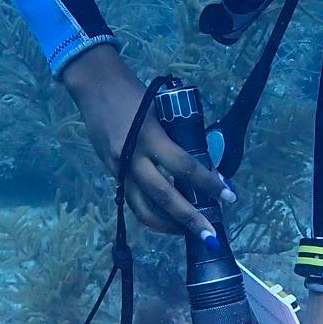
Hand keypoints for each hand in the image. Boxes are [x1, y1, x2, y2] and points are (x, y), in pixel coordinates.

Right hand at [62, 46, 230, 238]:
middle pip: (164, 197)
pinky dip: (151, 213)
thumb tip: (200, 165)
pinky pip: (133, 200)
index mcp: (151, 137)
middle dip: (189, 219)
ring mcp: (119, 168)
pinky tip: (166, 219)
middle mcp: (133, 157)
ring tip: (188, 232)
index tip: (228, 195)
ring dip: (167, 226)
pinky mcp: (111, 173)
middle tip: (210, 236)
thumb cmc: (134, 94)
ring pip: (143, 208)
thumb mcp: (161, 112)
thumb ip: (175, 138)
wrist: (94, 87)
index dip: (208, 183)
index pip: (185, 167)